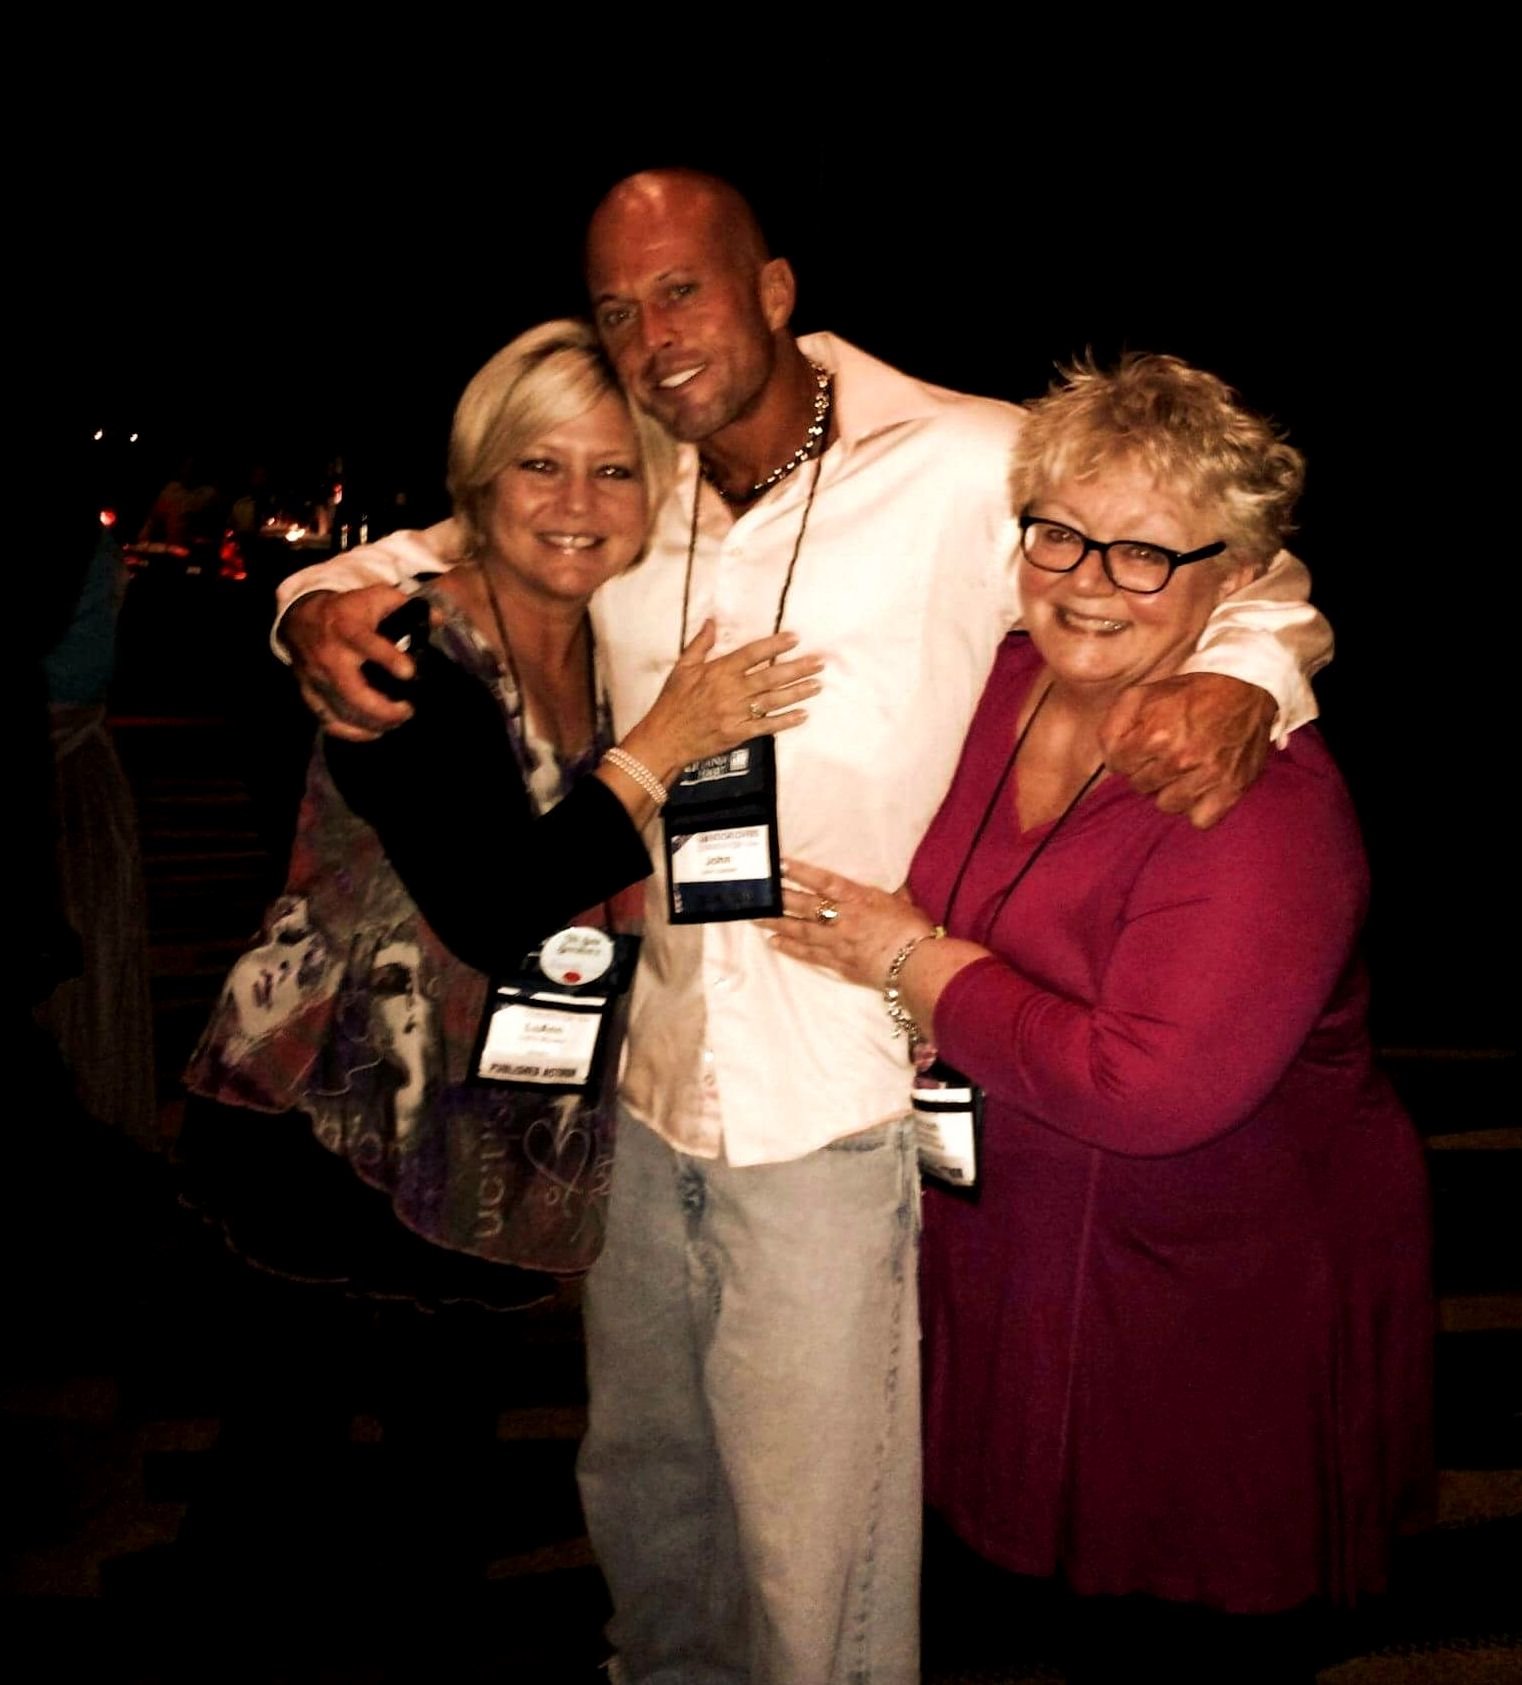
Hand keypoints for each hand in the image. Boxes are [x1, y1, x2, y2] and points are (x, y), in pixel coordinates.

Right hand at [282, 585, 421, 740]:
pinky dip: (352, 732)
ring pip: (343, 711)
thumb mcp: (377, 597)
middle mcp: (330, 656)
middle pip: (353, 691)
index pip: (367, 644)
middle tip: (408, 711)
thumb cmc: (348, 611)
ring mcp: (317, 679)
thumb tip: (439, 619)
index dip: (388, 659)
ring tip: (397, 721)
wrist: (302, 618)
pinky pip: (329, 721)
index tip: (409, 672)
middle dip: (383, 708)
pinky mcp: (310, 694)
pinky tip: (374, 731)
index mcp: (347, 629)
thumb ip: (407, 606)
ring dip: (374, 723)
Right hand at [626, 621, 823, 777]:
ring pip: (773, 701)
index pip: (752, 654)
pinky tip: (803, 715)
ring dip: (797, 693)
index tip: (795, 638)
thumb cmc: (672, 702)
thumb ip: (700, 644)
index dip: (775, 645)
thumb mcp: (682, 668)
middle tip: (819, 662)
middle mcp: (730, 691)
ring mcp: (735, 713)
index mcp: (718, 672)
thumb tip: (711, 621)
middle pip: (770, 677)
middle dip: (797, 669)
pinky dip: (786, 722)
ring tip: (817, 685)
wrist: (664, 738)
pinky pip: (767, 727)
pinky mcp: (738, 733)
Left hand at [758, 860, 931, 990]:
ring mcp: (838, 942)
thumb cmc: (915, 931)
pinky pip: (810, 955)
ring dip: (777, 923)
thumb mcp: (904, 903)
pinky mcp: (839, 963)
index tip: (781, 865)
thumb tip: (897, 889)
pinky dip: (791, 948)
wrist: (918, 966)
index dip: (801, 872)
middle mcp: (843, 918)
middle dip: (779, 899)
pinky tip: (775, 943)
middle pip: (804, 906)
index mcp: (859, 899)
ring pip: (801, 930)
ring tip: (756, 918)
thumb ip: (893, 895)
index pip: (824, 881)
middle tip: (757, 894)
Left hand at [1100, 673, 1275, 829]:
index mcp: (1156, 734)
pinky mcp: (1231, 790)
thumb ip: (1114, 724)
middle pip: (1140, 786)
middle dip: (1148, 769)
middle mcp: (1181, 759)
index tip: (1140, 746)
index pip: (1117, 765)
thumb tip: (1108, 756)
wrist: (1246, 688)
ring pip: (1167, 805)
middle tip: (1166, 752)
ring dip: (1171, 789)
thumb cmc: (1191, 693)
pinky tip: (1199, 788)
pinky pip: (1200, 819)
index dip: (1125, 754)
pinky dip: (1197, 807)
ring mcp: (1208, 778)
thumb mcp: (1143, 693)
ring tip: (1183, 770)